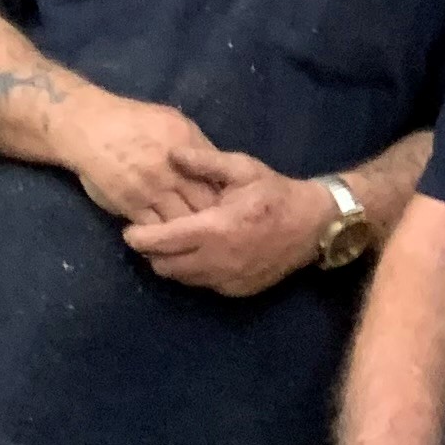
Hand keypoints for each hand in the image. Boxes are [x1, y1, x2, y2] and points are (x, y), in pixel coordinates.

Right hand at [50, 93, 238, 228]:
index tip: (236, 207)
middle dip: (218, 220)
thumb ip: (198, 146)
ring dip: (194, 234)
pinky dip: (167, 238)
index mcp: (188, 146)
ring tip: (203, 242)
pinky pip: (156, 230)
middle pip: (206, 204)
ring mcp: (152, 190)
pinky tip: (175, 243)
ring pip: (183, 222)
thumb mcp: (174, 123)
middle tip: (226, 232)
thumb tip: (221, 168)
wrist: (90, 128)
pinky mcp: (132, 206)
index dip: (230, 196)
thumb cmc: (134, 121)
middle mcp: (173, 170)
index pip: (219, 178)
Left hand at [122, 157, 338, 296]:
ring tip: (177, 244)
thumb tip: (170, 154)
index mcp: (215, 228)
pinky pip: (203, 284)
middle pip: (164, 265)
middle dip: (152, 252)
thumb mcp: (242, 169)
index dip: (139, 238)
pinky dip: (196, 271)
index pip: (161, 240)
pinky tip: (204, 253)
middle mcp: (217, 260)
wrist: (315, 225)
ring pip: (182, 278)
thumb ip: (204, 162)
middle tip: (154, 235)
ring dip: (173, 263)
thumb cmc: (275, 193)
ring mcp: (227, 279)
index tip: (130, 231)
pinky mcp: (237, 290)